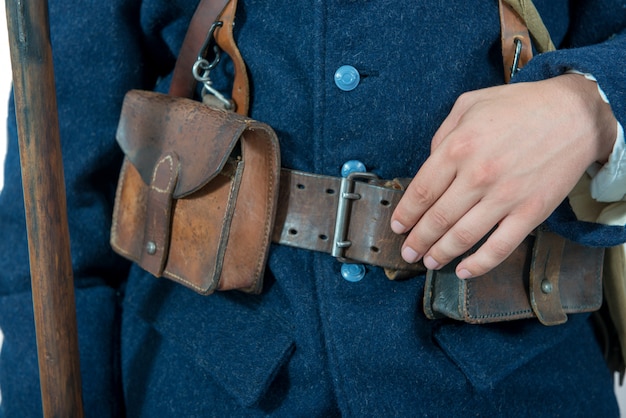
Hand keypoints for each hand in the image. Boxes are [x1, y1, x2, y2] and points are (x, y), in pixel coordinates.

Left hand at [390, 74, 616, 278]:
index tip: (398, 226)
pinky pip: (499, 248)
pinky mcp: (531, 212)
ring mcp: (505, 197)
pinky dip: (479, 265)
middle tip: (407, 252)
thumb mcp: (470, 104)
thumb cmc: (521, 107)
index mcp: (459, 147)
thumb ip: (443, 134)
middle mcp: (478, 175)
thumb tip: (429, 163)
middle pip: (437, 219)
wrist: (576, 114)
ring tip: (429, 261)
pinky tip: (464, 271)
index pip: (422, 191)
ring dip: (440, 254)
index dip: (406, 214)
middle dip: (417, 240)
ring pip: (462, 237)